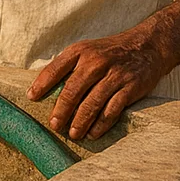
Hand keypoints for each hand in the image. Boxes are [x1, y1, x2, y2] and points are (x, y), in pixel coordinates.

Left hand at [26, 30, 170, 140]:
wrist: (147, 46)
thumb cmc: (109, 52)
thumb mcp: (87, 50)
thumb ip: (68, 66)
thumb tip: (42, 88)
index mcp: (80, 51)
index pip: (55, 68)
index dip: (42, 84)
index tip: (31, 98)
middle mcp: (95, 62)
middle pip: (72, 90)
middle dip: (61, 110)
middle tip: (54, 125)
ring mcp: (114, 75)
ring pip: (92, 103)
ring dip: (80, 122)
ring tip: (73, 134)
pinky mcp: (130, 87)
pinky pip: (112, 110)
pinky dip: (101, 125)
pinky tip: (93, 134)